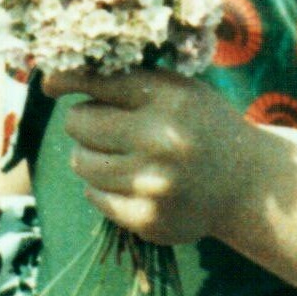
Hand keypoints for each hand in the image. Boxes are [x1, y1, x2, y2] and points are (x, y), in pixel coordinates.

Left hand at [43, 68, 249, 246]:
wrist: (247, 184)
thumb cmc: (201, 126)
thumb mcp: (178, 90)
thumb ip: (128, 80)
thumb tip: (56, 77)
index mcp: (169, 98)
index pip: (96, 80)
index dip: (65, 79)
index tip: (49, 83)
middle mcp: (161, 139)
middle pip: (78, 122)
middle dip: (85, 122)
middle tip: (108, 126)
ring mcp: (153, 183)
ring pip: (81, 162)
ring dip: (92, 156)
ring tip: (122, 155)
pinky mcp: (146, 218)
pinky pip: (94, 196)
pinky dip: (104, 188)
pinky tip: (131, 182)